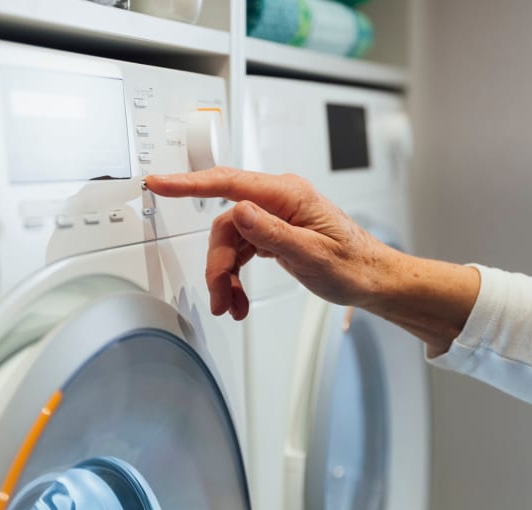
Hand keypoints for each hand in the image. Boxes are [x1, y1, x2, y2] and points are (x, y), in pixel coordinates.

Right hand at [145, 167, 398, 319]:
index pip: (229, 184)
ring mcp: (275, 215)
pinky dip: (236, 275)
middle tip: (219, 295)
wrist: (372, 279)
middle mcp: (279, 200)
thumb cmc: (352, 265)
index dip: (189, 183)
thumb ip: (272, 234)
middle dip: (218, 263)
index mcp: (288, 195)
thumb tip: (239, 212)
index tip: (159, 183)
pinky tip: (238, 297)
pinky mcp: (273, 232)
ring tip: (230, 304)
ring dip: (226, 275)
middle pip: (226, 224)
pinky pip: (242, 250)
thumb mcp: (311, 254)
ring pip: (230, 241)